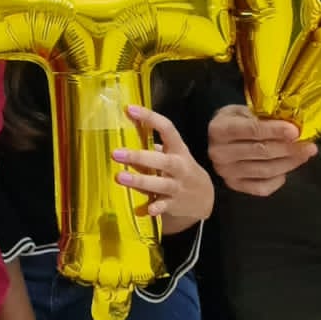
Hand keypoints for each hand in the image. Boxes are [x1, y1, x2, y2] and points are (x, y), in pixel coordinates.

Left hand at [114, 105, 215, 228]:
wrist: (204, 198)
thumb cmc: (180, 169)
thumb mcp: (172, 153)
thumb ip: (151, 144)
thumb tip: (126, 124)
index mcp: (178, 149)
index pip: (167, 129)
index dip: (150, 118)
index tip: (130, 109)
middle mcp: (180, 166)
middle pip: (162, 161)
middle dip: (139, 156)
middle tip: (116, 153)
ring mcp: (178, 186)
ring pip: (159, 184)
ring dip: (140, 181)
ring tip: (119, 177)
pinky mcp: (175, 204)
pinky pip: (164, 206)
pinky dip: (155, 207)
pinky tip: (145, 210)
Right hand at [206, 105, 315, 196]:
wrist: (217, 139)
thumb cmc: (235, 122)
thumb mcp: (243, 111)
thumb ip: (263, 118)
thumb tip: (293, 128)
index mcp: (219, 129)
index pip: (252, 130)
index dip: (276, 131)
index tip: (295, 132)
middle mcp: (219, 152)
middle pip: (261, 151)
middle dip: (289, 148)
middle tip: (309, 145)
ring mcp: (226, 172)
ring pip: (265, 170)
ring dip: (289, 163)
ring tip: (304, 155)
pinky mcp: (234, 185)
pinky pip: (262, 187)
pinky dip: (278, 180)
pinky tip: (285, 170)